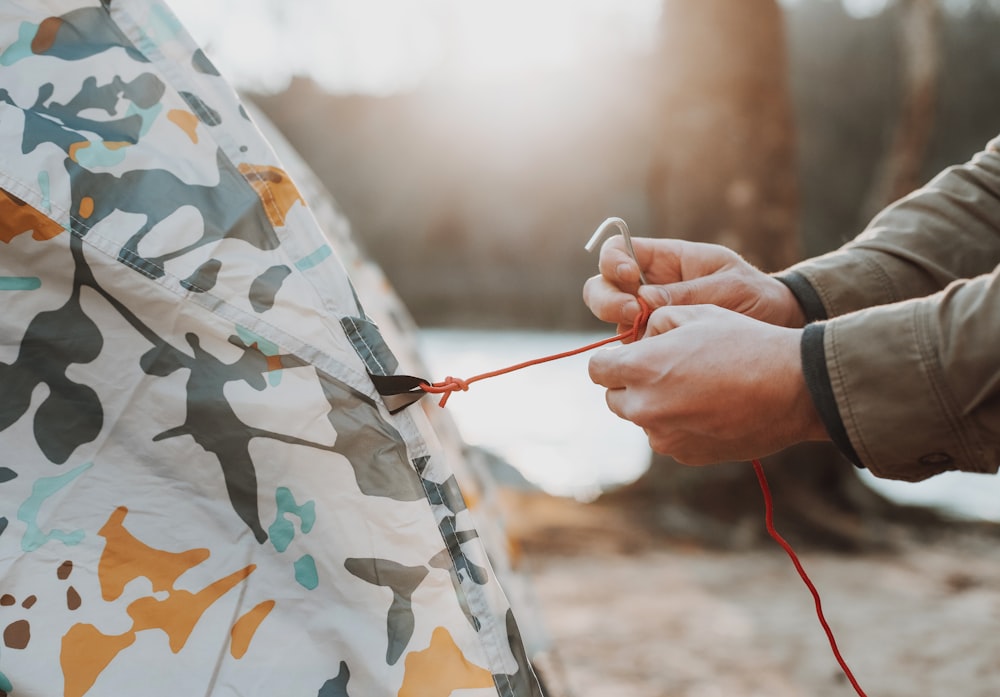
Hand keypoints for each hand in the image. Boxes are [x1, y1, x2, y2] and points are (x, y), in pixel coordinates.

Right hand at [582, 237, 805, 337]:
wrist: (777, 327)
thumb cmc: (756, 296)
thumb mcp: (728, 286)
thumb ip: (687, 293)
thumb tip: (643, 301)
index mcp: (664, 260)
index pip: (617, 249)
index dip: (612, 261)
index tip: (628, 275)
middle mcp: (648, 287)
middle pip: (602, 287)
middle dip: (607, 300)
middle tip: (633, 314)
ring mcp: (648, 318)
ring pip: (612, 321)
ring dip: (620, 329)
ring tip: (647, 339)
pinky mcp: (655, 345)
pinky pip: (632, 350)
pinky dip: (635, 356)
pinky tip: (655, 362)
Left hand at [588, 304, 827, 464]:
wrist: (792, 388)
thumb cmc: (744, 343)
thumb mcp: (695, 314)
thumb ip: (655, 324)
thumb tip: (640, 339)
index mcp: (640, 368)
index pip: (596, 368)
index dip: (612, 359)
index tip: (629, 354)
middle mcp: (644, 407)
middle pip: (613, 398)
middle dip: (629, 383)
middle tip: (663, 369)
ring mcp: (664, 436)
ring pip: (641, 419)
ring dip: (653, 405)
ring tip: (694, 387)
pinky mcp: (685, 455)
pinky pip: (667, 437)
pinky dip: (677, 425)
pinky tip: (709, 407)